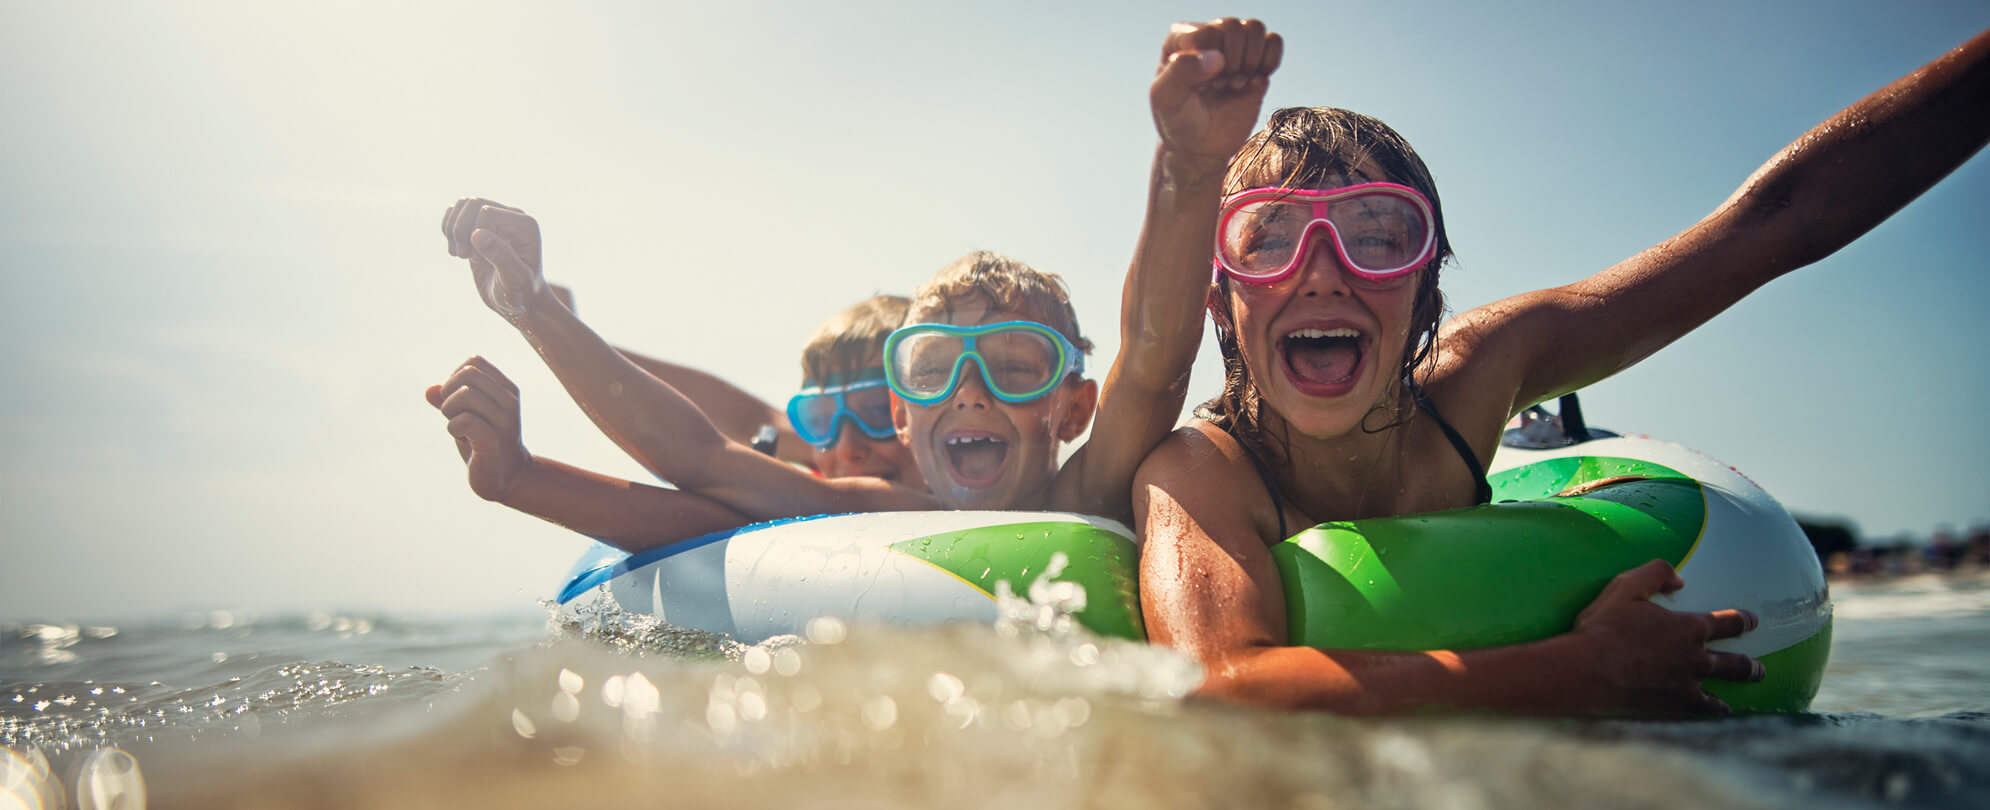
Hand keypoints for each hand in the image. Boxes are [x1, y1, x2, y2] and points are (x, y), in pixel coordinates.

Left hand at [425, 356, 531, 501]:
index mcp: (506, 389)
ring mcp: (505, 420)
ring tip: (458, 427)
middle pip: (468, 374)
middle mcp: (510, 401)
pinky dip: (453, 428)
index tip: (456, 399)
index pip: (474, 362)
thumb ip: (448, 400)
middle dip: (449, 392)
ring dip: (449, 411)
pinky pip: (464, 420)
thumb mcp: (465, 417)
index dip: (454, 377)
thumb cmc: (484, 444)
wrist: (507, 477)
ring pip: (465, 395)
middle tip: (452, 413)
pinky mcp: (495, 440)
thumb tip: (428, 390)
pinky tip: (463, 439)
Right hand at [440, 198, 550, 322]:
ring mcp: (496, 220)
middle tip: (464, 256)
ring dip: (453, 229)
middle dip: (460, 230)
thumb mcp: (514, 279)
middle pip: (473, 204)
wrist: (517, 301)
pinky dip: (448, 228)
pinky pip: (457, 213)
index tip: (477, 259)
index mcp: (525, 225)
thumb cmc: (520, 293)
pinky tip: (455, 249)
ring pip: (463, 205)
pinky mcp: (481, 227)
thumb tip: (477, 234)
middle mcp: (512, 217)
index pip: (487, 213)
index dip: (474, 235)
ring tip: (459, 254)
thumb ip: (500, 255)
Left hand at [1152, 18, 1282, 163]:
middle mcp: (1209, 36)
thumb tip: (1217, 57)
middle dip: (1231, 63)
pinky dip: (1269, 62)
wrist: (1202, 147)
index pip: (1207, 32)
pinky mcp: (1256, 61)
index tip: (1202, 87)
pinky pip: (1274, 42)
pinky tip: (1253, 82)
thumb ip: (1180, 73)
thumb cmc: (1179, 121)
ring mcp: (1234, 47)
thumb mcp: (1166, 99)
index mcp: (1182, 39)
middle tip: (1219, 86)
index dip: (1209, 63)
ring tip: (1235, 84)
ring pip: (1255, 29)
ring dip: (1250, 62)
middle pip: (1234, 27)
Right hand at [1565, 559, 1763, 714]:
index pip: (1729, 622)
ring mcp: (1687, 687)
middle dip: (1750, 666)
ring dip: (1730, 699)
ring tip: (1734, 704)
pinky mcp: (1672, 708)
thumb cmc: (1606, 626)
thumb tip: (1680, 579)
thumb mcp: (1627, 586)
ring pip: (1720, 695)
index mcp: (1690, 628)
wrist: (1589, 670)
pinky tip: (1705, 720)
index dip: (1743, 620)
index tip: (1753, 621)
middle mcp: (1697, 659)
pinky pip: (1696, 713)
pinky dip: (1704, 716)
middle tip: (1760, 668)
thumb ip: (1656, 573)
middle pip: (1735, 664)